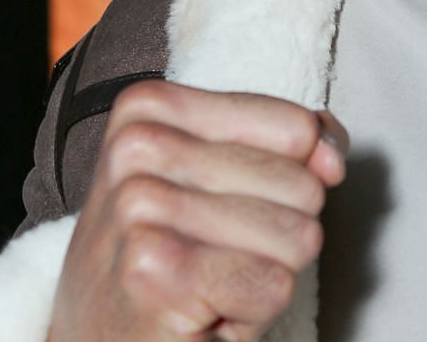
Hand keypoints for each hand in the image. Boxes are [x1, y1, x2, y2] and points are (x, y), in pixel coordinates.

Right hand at [51, 80, 346, 341]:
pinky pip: (274, 285)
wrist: (94, 338)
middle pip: (302, 187)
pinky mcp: (156, 269)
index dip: (286, 184)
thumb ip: (287, 147)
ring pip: (296, 236)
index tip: (223, 211)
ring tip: (207, 285)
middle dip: (275, 237)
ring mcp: (142, 206)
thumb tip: (331, 152)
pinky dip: (252, 314)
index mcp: (152, 107)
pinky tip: (202, 314)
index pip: (296, 128)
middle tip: (211, 259)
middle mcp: (140, 147)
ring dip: (263, 277)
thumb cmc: (164, 258)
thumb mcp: (220, 180)